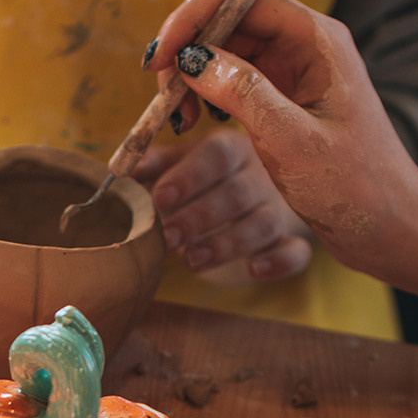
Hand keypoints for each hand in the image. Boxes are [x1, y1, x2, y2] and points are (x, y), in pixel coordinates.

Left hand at [131, 130, 312, 282]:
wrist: (255, 191)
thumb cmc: (206, 176)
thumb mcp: (180, 163)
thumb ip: (153, 166)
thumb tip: (121, 174)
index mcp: (231, 147)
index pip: (216, 155)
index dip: (189, 177)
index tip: (160, 199)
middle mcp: (260, 175)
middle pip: (235, 193)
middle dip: (198, 218)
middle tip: (166, 240)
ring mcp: (279, 209)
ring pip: (262, 224)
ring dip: (227, 244)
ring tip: (191, 261)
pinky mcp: (290, 240)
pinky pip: (296, 251)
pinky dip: (280, 262)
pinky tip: (255, 269)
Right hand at [139, 0, 417, 275]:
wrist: (389, 227)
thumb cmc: (356, 186)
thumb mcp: (294, 141)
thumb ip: (245, 94)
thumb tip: (192, 57)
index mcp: (317, 39)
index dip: (192, 16)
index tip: (160, 58)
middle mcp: (305, 44)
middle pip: (228, 17)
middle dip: (187, 49)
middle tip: (164, 97)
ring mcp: (294, 70)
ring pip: (224, 49)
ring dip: (192, 75)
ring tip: (181, 118)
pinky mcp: (283, 98)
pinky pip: (232, 79)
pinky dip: (206, 96)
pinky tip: (198, 123)